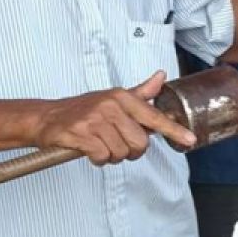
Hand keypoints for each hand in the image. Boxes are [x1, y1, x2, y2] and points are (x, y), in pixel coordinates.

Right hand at [29, 71, 194, 164]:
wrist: (46, 117)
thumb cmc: (83, 110)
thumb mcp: (113, 98)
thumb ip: (140, 92)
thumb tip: (161, 76)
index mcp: (121, 97)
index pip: (153, 116)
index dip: (173, 130)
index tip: (190, 139)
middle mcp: (110, 106)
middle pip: (139, 143)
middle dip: (130, 151)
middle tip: (116, 144)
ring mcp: (94, 120)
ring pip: (121, 153)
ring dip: (112, 156)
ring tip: (101, 145)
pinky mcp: (81, 135)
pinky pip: (102, 157)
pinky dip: (98, 159)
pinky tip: (90, 150)